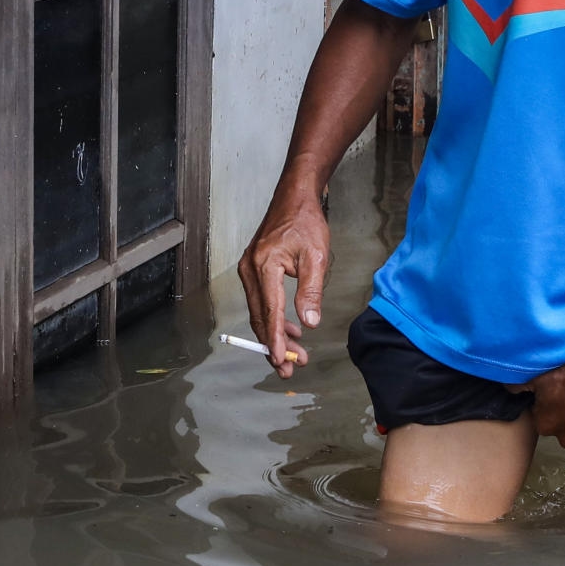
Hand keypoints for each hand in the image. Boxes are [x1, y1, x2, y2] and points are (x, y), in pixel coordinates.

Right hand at [237, 191, 330, 375]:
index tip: (280, 360)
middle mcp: (249, 270)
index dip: (275, 339)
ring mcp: (248, 269)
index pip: (269, 312)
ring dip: (275, 334)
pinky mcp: (252, 269)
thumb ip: (311, 291)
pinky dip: (273, 318)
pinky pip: (261, 301)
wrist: (294, 198)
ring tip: (294, 353)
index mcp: (264, 266)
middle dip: (274, 345)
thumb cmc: (305, 222)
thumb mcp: (316, 257)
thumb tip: (309, 322)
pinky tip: (290, 328)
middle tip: (290, 367)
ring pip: (260, 312)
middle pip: (260, 318)